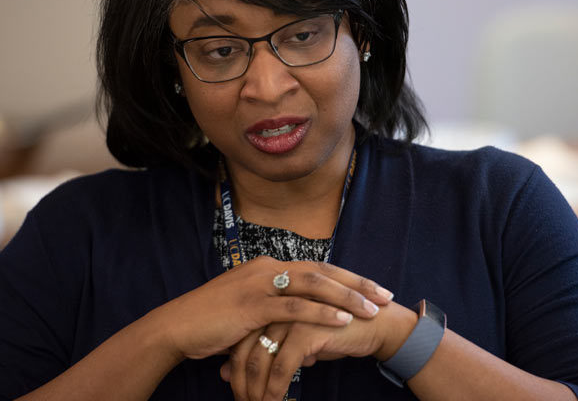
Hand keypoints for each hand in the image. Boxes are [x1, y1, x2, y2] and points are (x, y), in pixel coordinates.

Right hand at [153, 256, 394, 361]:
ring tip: (373, 308)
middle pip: (322, 271)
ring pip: (313, 284)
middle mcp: (268, 269)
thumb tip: (299, 320)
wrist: (178, 326)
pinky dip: (321, 312)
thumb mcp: (248, 307)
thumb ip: (274, 309)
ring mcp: (260, 284)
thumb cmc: (213, 320)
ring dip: (347, 296)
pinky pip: (294, 307)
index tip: (372, 288)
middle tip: (385, 294)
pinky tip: (343, 320)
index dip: (347, 278)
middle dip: (357, 283)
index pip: (317, 268)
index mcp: (269, 267)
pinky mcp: (252, 305)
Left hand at [220, 302, 415, 400]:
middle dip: (240, 379)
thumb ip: (266, 351)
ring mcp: (291, 315)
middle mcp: (278, 304)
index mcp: (274, 300)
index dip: (234, 362)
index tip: (231, 385)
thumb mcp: (296, 344)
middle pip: (244, 345)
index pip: (242, 332)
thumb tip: (228, 370)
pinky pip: (283, 365)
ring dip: (255, 389)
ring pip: (260, 357)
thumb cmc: (335, 332)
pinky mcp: (307, 329)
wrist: (377, 325)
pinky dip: (275, 389)